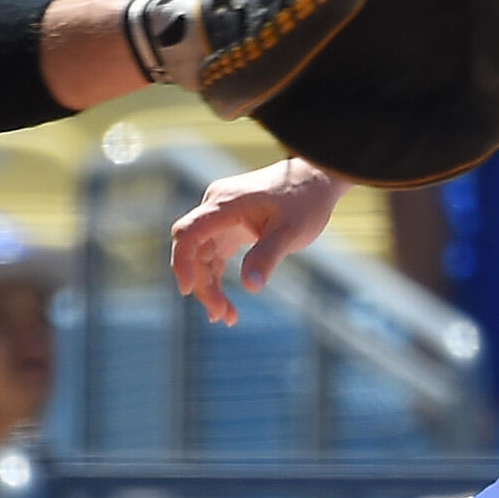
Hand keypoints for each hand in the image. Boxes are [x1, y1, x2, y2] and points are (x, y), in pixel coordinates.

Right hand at [170, 158, 346, 324]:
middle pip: (193, 252)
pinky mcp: (230, 226)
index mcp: (224, 204)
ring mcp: (221, 217)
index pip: (189, 233)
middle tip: (224, 316)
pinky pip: (214, 255)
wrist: (317, 179)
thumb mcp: (290, 232)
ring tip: (227, 318)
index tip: (186, 290)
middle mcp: (216, 208)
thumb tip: (250, 287)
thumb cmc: (305, 201)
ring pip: (202, 257)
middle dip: (203, 286)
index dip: (181, 262)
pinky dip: (217, 279)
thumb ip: (267, 256)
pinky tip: (225, 304)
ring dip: (209, 287)